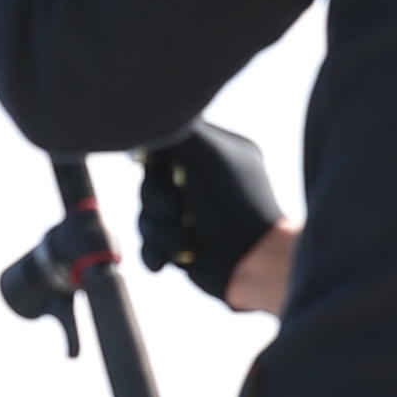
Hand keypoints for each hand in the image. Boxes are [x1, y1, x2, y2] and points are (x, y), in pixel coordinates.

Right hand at [138, 123, 280, 305]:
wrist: (253, 264)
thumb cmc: (233, 203)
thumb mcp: (204, 151)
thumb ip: (171, 132)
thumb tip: (143, 136)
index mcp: (218, 153)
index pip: (169, 146)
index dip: (157, 160)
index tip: (158, 168)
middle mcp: (205, 182)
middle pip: (151, 183)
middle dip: (159, 201)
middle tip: (179, 210)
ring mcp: (194, 215)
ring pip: (148, 215)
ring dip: (160, 229)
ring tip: (184, 240)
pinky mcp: (185, 245)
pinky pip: (151, 243)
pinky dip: (156, 251)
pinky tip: (164, 261)